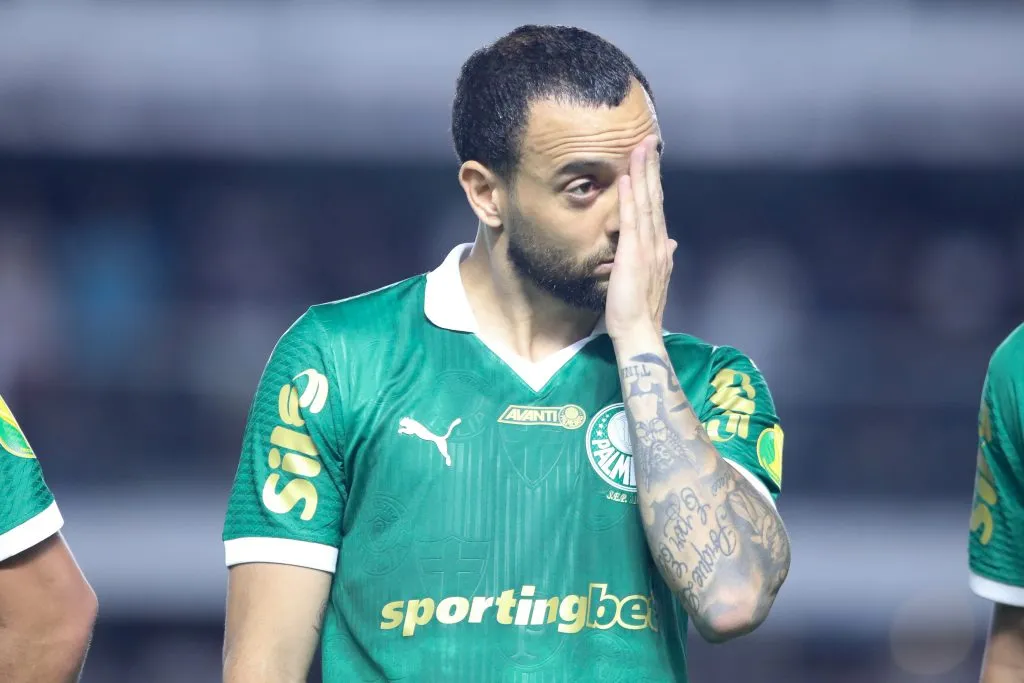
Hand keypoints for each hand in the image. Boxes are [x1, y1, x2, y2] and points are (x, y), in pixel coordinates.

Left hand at [605, 135, 677, 341]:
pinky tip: (626, 179)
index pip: (656, 207)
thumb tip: (671, 241)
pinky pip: (631, 220)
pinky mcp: (633, 254)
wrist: (640, 330)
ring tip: (640, 149)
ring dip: (642, 174)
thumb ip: (661, 256)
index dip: (654, 182)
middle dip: (651, 168)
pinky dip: (629, 198)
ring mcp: (647, 247)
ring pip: (645, 203)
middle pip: (654, 198)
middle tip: (648, 140)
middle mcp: (658, 243)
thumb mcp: (654, 278)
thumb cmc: (641, 308)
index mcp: (660, 247)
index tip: (651, 159)